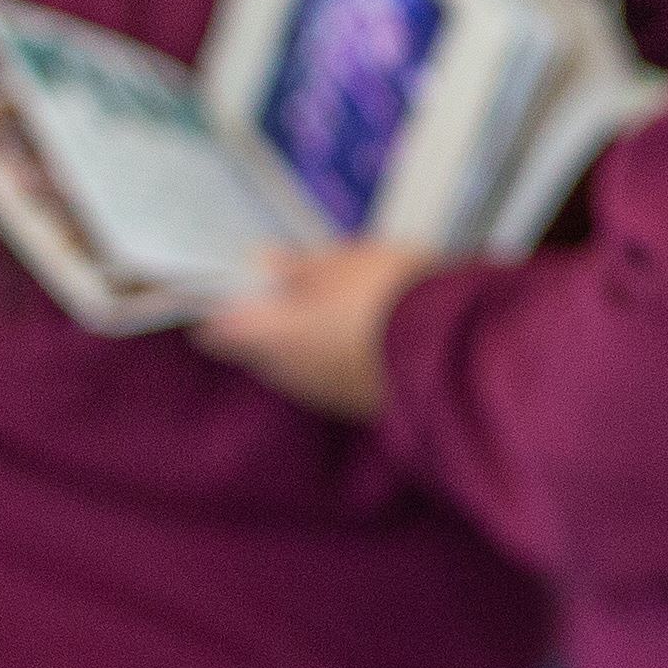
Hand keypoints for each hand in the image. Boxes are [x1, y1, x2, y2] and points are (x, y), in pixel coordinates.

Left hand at [195, 238, 440, 417]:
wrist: (452, 349)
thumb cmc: (385, 295)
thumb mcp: (340, 260)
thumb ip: (294, 265)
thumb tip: (262, 264)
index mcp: (269, 336)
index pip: (215, 329)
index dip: (217, 307)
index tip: (233, 288)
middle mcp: (286, 375)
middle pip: (259, 347)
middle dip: (274, 320)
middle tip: (304, 286)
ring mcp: (321, 396)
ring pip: (297, 363)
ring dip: (309, 338)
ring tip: (345, 305)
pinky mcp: (355, 406)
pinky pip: (332, 376)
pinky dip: (339, 355)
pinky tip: (369, 332)